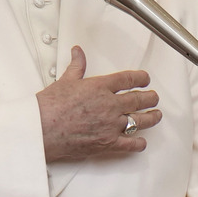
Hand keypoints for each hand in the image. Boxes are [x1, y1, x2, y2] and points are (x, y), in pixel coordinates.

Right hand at [37, 46, 161, 162]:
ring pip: (140, 121)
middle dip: (150, 98)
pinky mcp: (107, 143)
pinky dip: (139, 143)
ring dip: (151, 117)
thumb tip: (77, 52)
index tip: (145, 79)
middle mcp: (110, 105)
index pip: (128, 80)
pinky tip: (142, 141)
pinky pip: (130, 144)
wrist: (41, 129)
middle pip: (139, 100)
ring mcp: (111, 125)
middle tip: (154, 97)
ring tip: (156, 115)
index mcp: (100, 87)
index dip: (140, 78)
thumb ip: (76, 66)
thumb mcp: (64, 81)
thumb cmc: (49, 106)